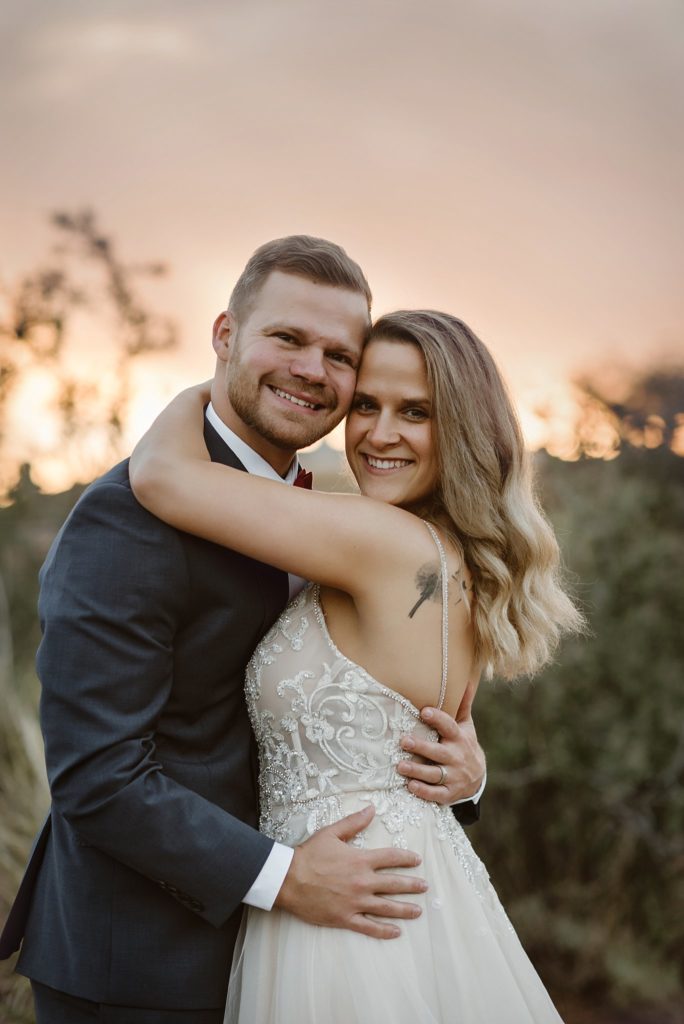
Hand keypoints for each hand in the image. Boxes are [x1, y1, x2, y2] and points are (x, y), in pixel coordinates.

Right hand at [275, 805, 426, 938]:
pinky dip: (384, 931)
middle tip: (425, 887)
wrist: (288, 879)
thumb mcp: (331, 833)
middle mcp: (362, 882)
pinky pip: (369, 927)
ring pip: (386, 907)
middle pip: (394, 884)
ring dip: (404, 909)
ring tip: (418, 911)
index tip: (416, 860)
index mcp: (360, 860)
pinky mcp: (345, 918)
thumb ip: (354, 822)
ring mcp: (355, 902)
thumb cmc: (309, 855)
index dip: (406, 858)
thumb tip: (372, 809)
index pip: (391, 858)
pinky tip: (396, 932)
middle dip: (412, 885)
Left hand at [396, 680, 485, 804]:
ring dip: (417, 770)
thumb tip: (468, 680)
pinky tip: (410, 786)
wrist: (477, 778)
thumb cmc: (464, 745)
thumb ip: (463, 705)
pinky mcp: (449, 793)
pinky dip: (424, 791)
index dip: (438, 719)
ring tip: (400, 766)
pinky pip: (436, 794)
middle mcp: (457, 757)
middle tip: (404, 741)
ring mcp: (454, 776)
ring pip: (435, 774)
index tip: (424, 711)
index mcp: (460, 738)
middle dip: (422, 747)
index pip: (449, 726)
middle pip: (439, 752)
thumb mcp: (466, 726)